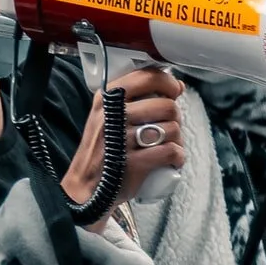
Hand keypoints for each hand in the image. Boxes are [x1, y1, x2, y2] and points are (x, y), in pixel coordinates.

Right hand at [61, 66, 185, 219]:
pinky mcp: (134, 163)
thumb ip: (135, 98)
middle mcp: (113, 115)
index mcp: (107, 98)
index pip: (148, 77)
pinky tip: (171, 159)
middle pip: (166, 105)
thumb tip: (177, 85)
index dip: (169, 83)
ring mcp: (122, 140)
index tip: (173, 92)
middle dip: (175, 118)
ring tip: (168, 145)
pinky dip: (178, 156)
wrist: (87, 187)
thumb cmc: (103, 150)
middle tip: (167, 127)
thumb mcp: (107, 115)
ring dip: (177, 139)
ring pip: (172, 128)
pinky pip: (171, 151)